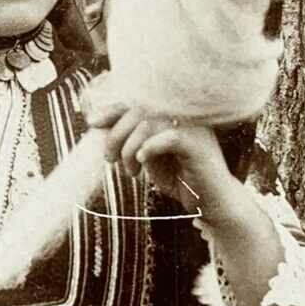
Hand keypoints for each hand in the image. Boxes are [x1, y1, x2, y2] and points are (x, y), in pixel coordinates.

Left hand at [85, 94, 242, 220]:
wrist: (211, 203)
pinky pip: (169, 138)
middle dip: (116, 135)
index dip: (113, 109)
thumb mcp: (148, 156)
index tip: (93, 122)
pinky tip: (142, 160)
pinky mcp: (199, 145)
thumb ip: (132, 138)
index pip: (138, 102)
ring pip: (150, 124)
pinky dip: (150, 148)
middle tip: (110, 158)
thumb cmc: (180, 179)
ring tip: (131, 171)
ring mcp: (194, 128)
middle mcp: (184, 115)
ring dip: (130, 148)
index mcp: (173, 114)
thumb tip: (102, 123)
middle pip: (139, 111)